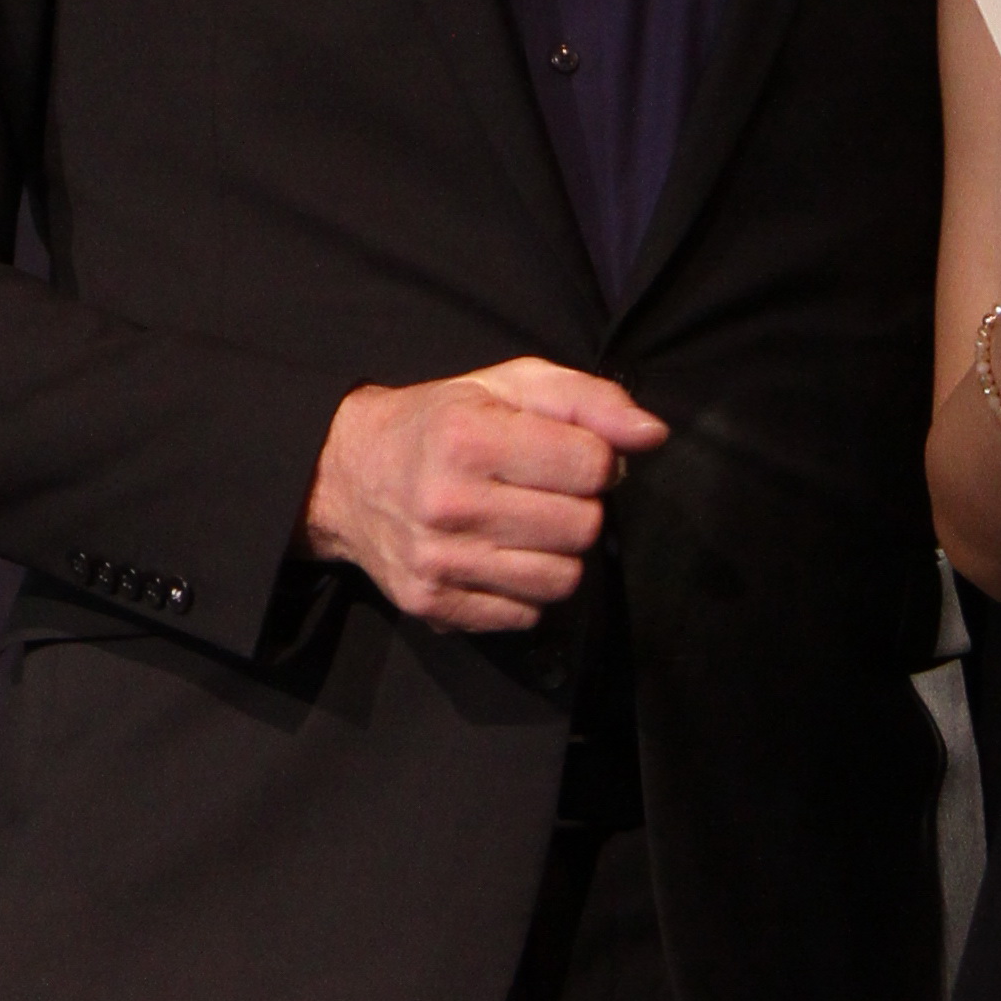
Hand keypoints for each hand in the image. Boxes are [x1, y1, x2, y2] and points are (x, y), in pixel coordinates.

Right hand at [302, 361, 668, 634]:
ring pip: (562, 579)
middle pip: (583, 527)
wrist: (348, 475)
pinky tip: (499, 556)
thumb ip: (588, 400)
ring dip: (557, 553)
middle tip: (544, 491)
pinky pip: (526, 614)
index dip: (594, 458)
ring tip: (524, 525)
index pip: (591, 465)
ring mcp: (439, 560)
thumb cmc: (440, 423)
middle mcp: (449, 503)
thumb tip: (652, 436)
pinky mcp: (433, 603)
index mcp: (468, 437)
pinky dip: (525, 589)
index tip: (568, 454)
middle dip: (578, 507)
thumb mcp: (509, 386)